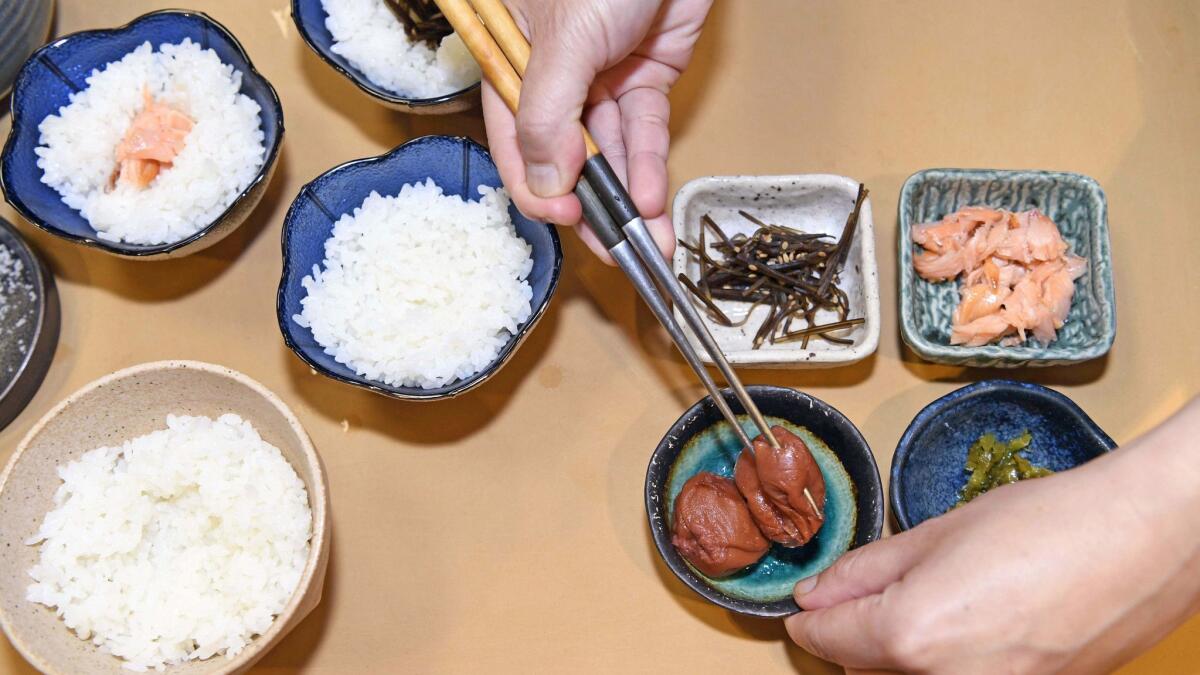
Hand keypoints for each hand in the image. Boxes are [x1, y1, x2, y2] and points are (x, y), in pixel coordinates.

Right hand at [481, 0, 712, 263]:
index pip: (514, 141)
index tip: (565, 217)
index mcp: (511, 60)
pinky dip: (649, 164)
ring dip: (626, 200)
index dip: (538, 184)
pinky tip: (650, 201)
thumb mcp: (564, 38)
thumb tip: (543, 182)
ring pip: (610, 151)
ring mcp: (601, 77)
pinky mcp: (645, 73)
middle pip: (565, 156)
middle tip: (614, 255)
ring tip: (645, 245)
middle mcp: (553, 77)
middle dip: (590, 207)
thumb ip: (547, 114)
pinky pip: (645, 129)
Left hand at [785, 399, 1199, 673]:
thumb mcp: (937, 533)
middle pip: (863, 673)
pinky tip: (971, 624)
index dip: (811, 621)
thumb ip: (867, 571)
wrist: (1144, 539)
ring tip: (932, 604)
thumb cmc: (1050, 524)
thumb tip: (819, 592)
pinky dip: (947, 664)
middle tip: (866, 598)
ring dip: (899, 656)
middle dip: (854, 639)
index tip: (808, 609)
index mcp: (910, 635)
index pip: (827, 641)